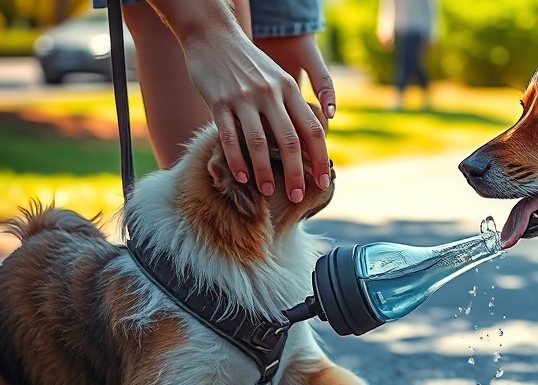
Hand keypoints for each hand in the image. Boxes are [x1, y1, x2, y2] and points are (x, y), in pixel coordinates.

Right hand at [181, 25, 330, 202]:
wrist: (213, 36)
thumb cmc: (249, 63)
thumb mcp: (278, 77)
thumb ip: (292, 105)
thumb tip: (309, 140)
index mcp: (290, 89)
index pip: (312, 130)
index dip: (320, 159)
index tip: (324, 182)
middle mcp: (270, 94)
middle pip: (290, 141)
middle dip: (296, 174)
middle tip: (296, 197)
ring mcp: (244, 98)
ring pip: (259, 143)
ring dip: (265, 172)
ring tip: (268, 192)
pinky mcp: (218, 102)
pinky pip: (230, 137)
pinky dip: (237, 161)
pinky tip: (242, 177)